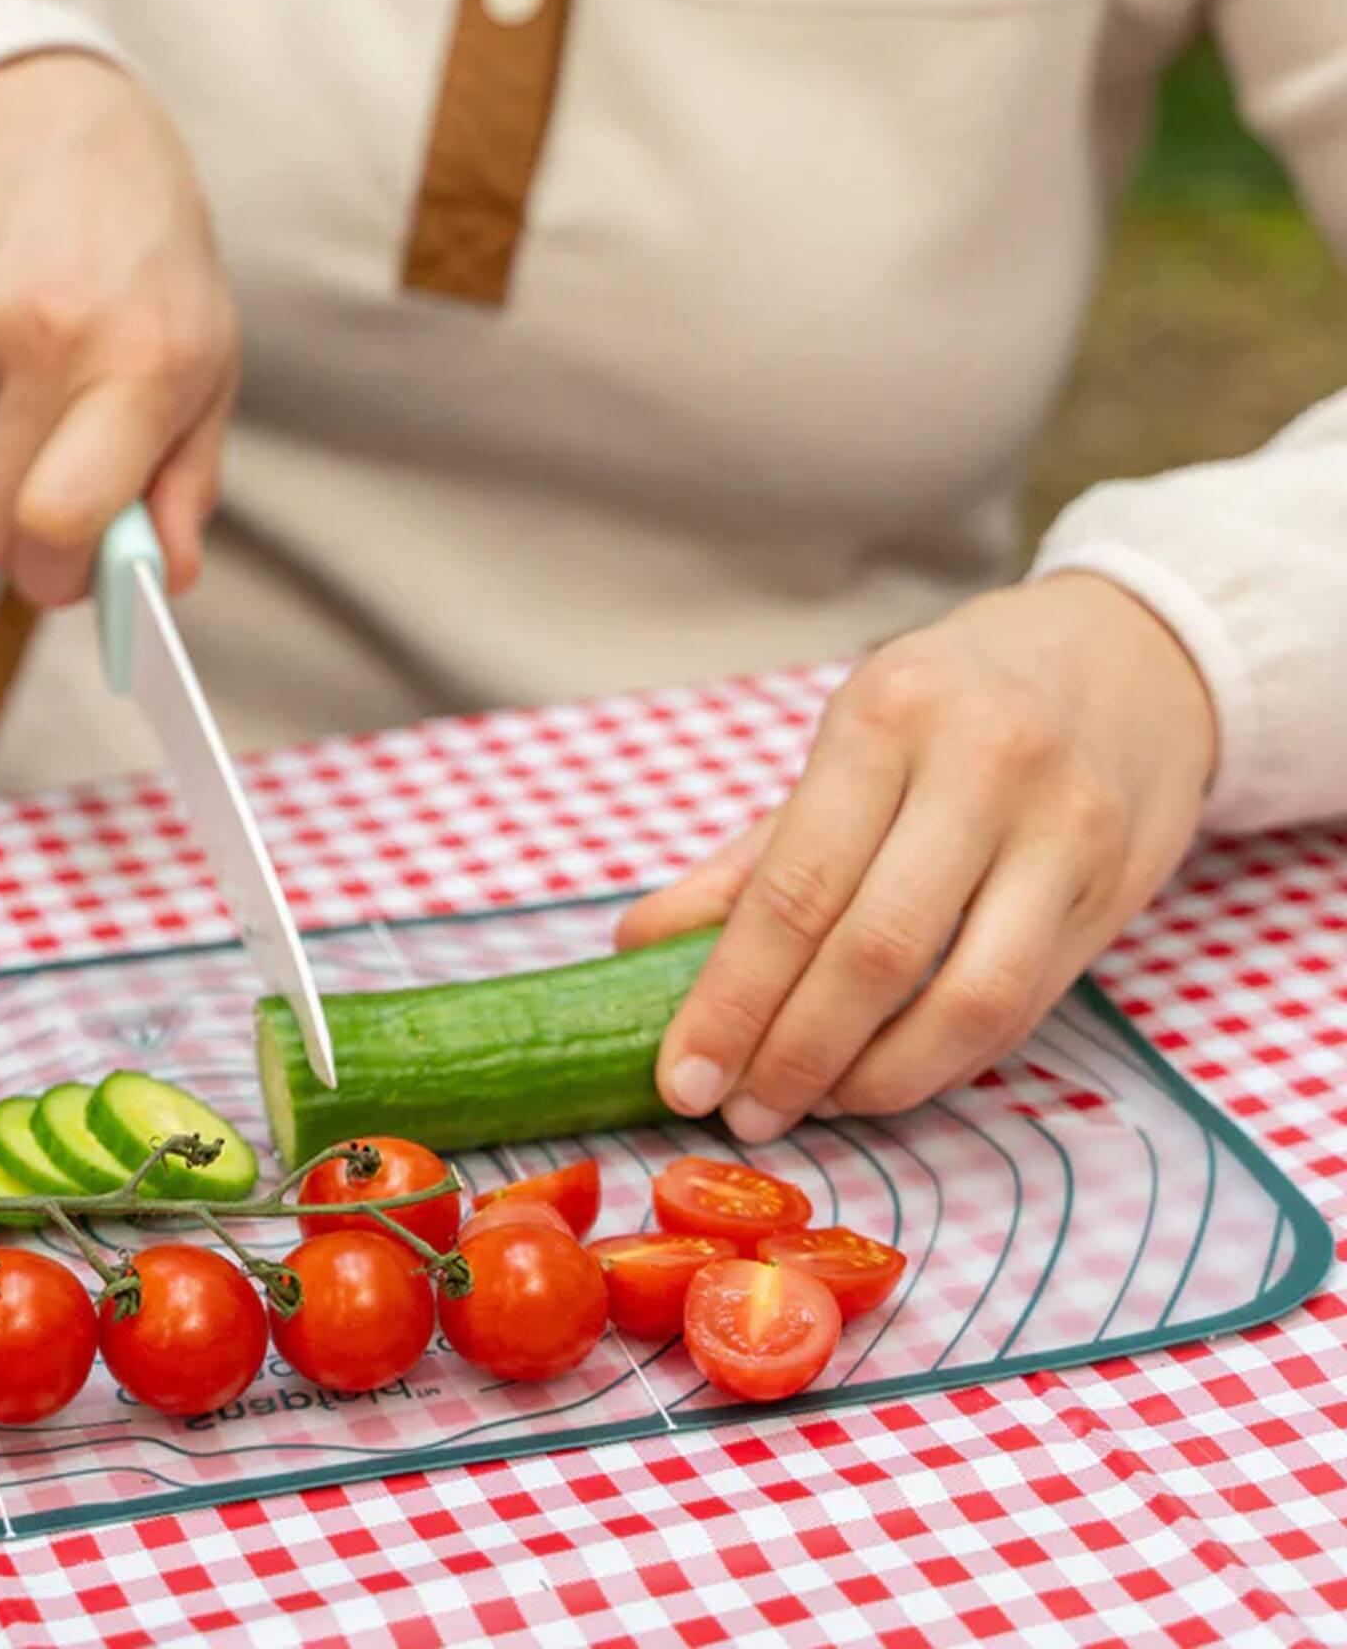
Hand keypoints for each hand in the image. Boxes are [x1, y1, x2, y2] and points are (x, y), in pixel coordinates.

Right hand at [0, 52, 237, 605]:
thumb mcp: (207, 364)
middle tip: (58, 515)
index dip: (58, 576)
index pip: (58, 517)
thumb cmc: (150, 266)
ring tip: (38, 401)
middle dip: (22, 546)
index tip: (75, 578)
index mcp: (139, 362)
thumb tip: (166, 578)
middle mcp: (44, 340)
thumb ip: (187, 482)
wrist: (55, 126)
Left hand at [619, 573, 1216, 1139]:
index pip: (794, 885)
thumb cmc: (957, 704)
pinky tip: (886, 1073)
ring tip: (815, 1102)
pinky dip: (944, 1061)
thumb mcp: (847, 743)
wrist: (1129, 655)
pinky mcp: (1116, 891)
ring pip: (967, 1000)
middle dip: (794, 1053)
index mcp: (886, 717)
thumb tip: (637, 948)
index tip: (684, 1075)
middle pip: (875, 951)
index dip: (733, 998)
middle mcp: (984, 766)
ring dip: (877, 1077)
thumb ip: (748, 856)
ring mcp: (1066, 830)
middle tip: (744, 1110)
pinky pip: (1022, 1008)